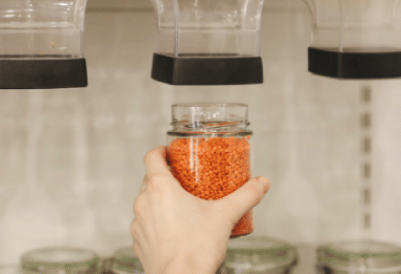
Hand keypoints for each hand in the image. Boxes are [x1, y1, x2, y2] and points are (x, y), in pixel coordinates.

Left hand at [131, 146, 270, 273]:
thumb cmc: (197, 248)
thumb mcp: (225, 216)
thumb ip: (245, 196)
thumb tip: (262, 183)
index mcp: (160, 187)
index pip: (152, 157)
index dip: (161, 152)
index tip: (172, 154)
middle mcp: (143, 201)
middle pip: (150, 179)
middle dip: (166, 178)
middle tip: (184, 181)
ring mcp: (138, 222)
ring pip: (146, 202)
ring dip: (159, 201)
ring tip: (181, 207)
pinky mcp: (138, 241)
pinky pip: (145, 224)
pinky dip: (156, 223)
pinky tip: (173, 231)